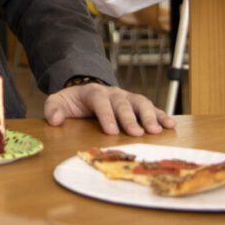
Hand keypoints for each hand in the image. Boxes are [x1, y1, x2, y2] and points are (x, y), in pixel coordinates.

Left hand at [43, 82, 174, 135]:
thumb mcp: (58, 101)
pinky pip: (152, 108)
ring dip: (150, 116)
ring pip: (141, 103)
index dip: (106, 116)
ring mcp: (127, 97)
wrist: (85, 92)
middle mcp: (114, 93)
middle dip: (130, 118)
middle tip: (137, 133)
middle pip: (123, 103)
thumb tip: (55, 120)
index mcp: (93, 92)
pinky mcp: (137, 105)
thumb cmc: (73, 101)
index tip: (112, 131)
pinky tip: (170, 125)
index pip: (100, 101)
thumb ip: (54, 109)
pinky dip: (162, 116)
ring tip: (157, 131)